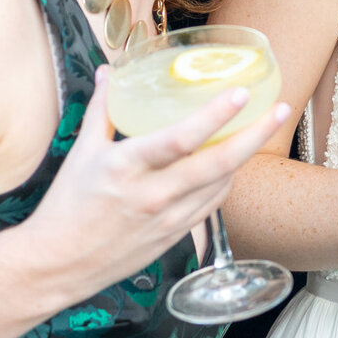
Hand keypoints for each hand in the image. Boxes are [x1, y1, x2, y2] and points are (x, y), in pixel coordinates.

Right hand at [20, 70, 292, 295]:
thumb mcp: (81, 153)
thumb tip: (107, 72)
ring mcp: (166, 219)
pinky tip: (234, 163)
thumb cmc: (66, 206)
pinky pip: (211, 205)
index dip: (215, 115)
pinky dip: (226, 181)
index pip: (179, 139)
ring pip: (220, 184)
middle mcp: (152, 195)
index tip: (241, 92)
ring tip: (265, 126)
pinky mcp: (173, 237)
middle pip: (217, 163)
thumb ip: (101, 110)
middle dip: (254, 134)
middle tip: (280, 108)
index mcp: (126, 168)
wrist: (56, 265)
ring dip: (247, 155)